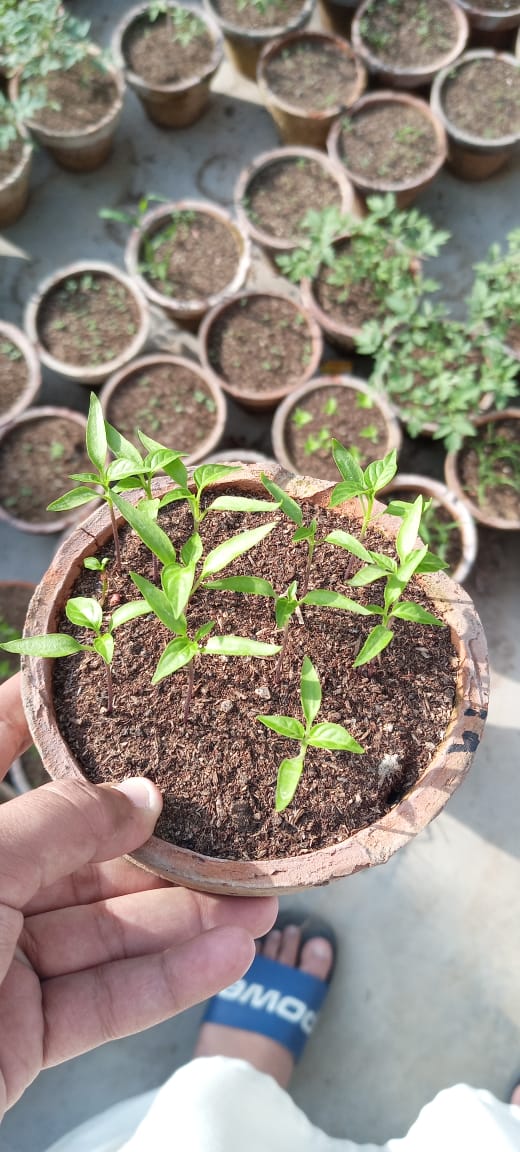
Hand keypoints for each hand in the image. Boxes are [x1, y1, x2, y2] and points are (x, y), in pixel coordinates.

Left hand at [0, 673, 277, 1118]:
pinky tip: (227, 956)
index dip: (42, 714)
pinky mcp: (14, 1035)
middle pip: (73, 852)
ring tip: (260, 900)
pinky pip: (101, 1000)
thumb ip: (61, 824)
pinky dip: (167, 981)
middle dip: (156, 844)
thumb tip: (140, 794)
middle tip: (230, 827)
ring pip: (101, 929)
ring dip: (183, 917)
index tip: (109, 685)